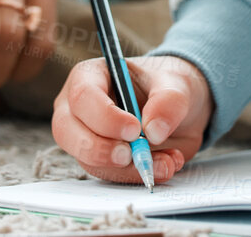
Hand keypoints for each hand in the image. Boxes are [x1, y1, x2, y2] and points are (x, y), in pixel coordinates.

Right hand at [51, 55, 211, 183]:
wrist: (183, 109)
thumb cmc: (169, 85)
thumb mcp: (176, 84)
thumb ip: (168, 102)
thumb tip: (153, 131)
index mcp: (90, 76)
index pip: (82, 96)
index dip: (105, 117)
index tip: (135, 131)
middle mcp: (78, 107)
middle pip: (67, 132)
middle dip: (99, 149)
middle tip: (131, 155)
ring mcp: (85, 136)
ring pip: (88, 160)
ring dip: (128, 168)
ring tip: (166, 161)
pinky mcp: (99, 161)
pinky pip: (109, 175)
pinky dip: (137, 175)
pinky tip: (166, 164)